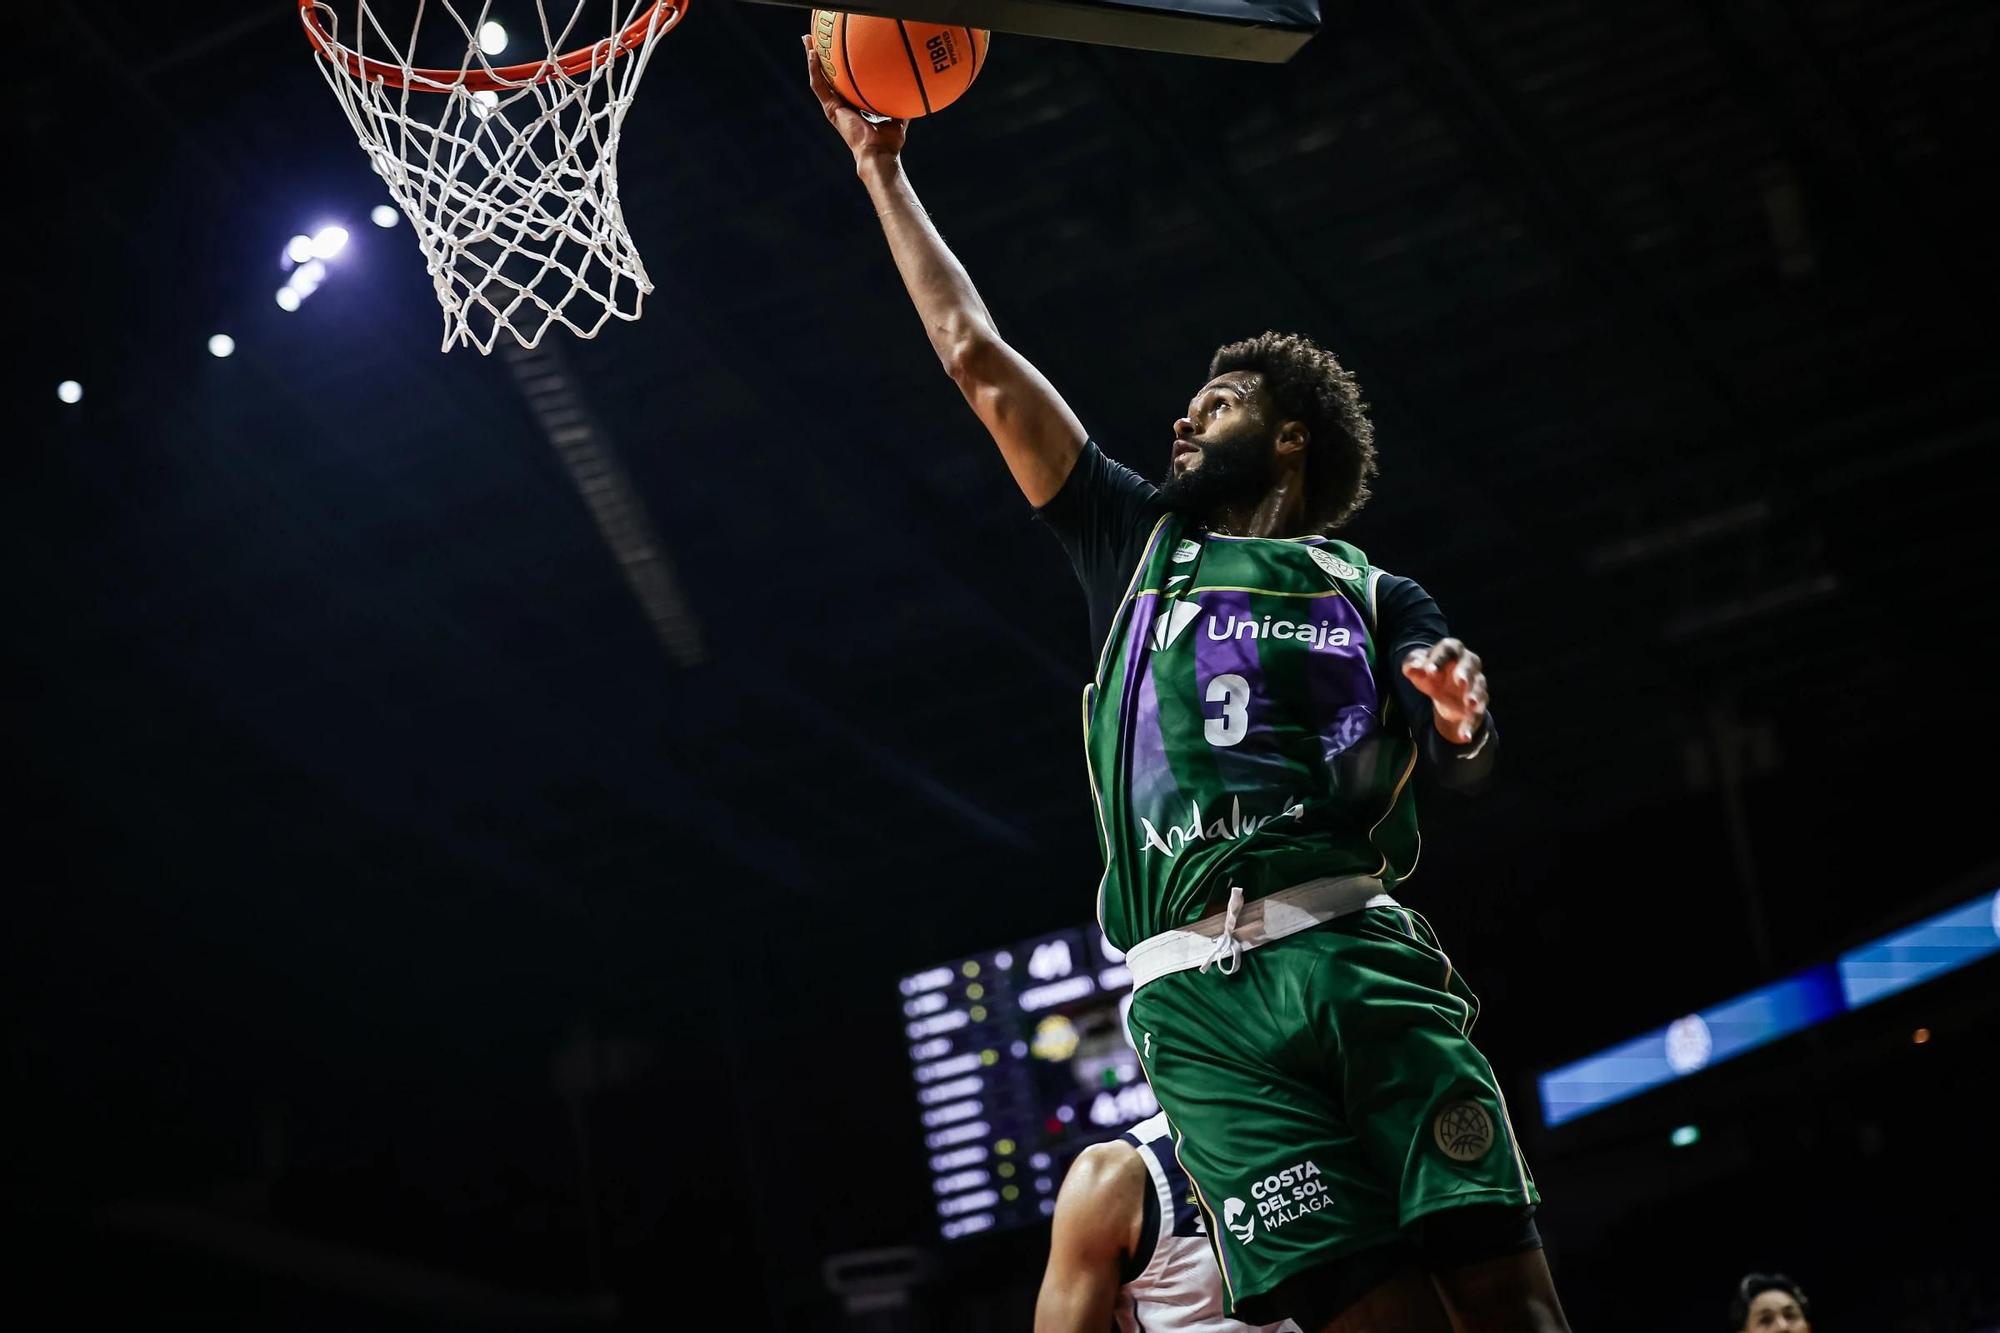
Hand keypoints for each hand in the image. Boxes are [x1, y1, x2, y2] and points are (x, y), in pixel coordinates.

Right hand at [803, 33, 906, 163]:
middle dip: (821, 57)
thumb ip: (901, 100)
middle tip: (815, 38)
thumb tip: (913, 86)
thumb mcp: (898, 116)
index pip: (844, 82)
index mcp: (854, 106)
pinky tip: (812, 53)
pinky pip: (819, 86)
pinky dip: (815, 69)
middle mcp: (841, 106)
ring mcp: (834, 108)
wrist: (879, 154)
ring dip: (812, 58)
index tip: (839, 50)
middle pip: (828, 76)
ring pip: (818, 78)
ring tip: (807, 40)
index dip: (840, 66)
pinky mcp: (831, 110)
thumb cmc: (889, 142)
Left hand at [1401, 638, 1488, 743]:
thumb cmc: (1430, 670)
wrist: (1442, 687)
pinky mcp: (1478, 704)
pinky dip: (1469, 726)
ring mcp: (1476, 683)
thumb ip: (1413, 665)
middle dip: (1466, 673)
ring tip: (1470, 705)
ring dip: (1474, 697)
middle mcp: (1468, 664)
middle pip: (1470, 665)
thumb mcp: (1417, 666)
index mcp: (1452, 650)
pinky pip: (1476, 714)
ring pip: (1478, 689)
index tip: (1429, 671)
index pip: (1448, 649)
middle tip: (1461, 681)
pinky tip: (1464, 736)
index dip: (1439, 659)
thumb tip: (1410, 669)